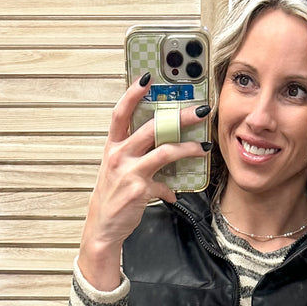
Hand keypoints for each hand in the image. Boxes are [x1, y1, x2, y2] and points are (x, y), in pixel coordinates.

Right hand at [78, 76, 210, 288]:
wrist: (103, 227)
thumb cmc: (113, 197)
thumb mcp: (119, 171)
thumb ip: (137, 157)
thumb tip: (161, 150)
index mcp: (113, 146)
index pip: (121, 113)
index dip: (133, 93)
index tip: (147, 77)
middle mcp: (119, 155)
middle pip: (152, 127)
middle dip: (178, 116)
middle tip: (198, 110)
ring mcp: (129, 172)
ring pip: (164, 152)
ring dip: (187, 148)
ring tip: (203, 147)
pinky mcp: (139, 190)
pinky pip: (163, 184)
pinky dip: (170, 189)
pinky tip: (174, 193)